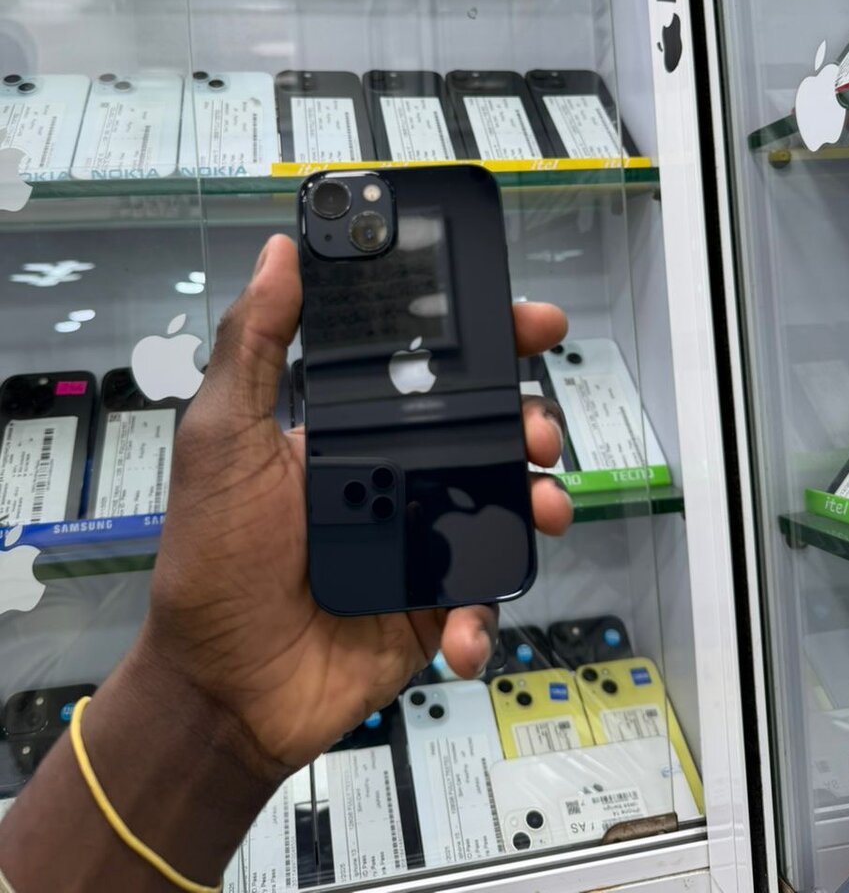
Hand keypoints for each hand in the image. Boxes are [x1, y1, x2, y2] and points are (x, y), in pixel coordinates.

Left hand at [140, 234, 570, 780]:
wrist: (222, 688)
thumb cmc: (214, 558)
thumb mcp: (222, 441)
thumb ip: (253, 347)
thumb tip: (279, 254)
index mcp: (353, 431)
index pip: (429, 371)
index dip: (485, 341)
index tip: (529, 319)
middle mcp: (396, 476)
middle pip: (487, 433)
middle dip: (531, 421)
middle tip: (538, 430)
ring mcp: (421, 543)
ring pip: (505, 505)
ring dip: (538, 502)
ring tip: (541, 507)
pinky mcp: (435, 606)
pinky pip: (485, 595)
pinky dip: (486, 612)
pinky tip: (462, 624)